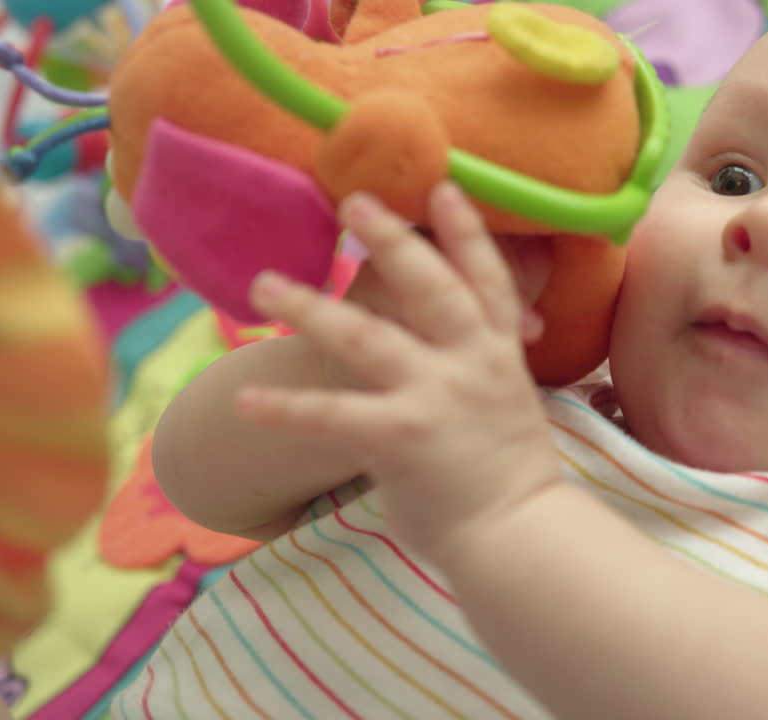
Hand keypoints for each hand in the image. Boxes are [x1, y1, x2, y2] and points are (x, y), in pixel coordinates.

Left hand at [237, 182, 561, 557]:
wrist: (522, 536)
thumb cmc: (513, 481)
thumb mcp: (512, 407)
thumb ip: (485, 372)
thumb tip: (467, 356)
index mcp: (498, 354)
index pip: (486, 279)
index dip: (466, 231)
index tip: (443, 186)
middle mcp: (470, 363)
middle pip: (428, 286)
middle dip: (392, 240)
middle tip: (353, 201)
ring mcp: (436, 395)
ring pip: (365, 337)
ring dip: (311, 305)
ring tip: (263, 283)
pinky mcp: (401, 436)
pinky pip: (331, 416)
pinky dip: (286, 408)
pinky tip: (244, 401)